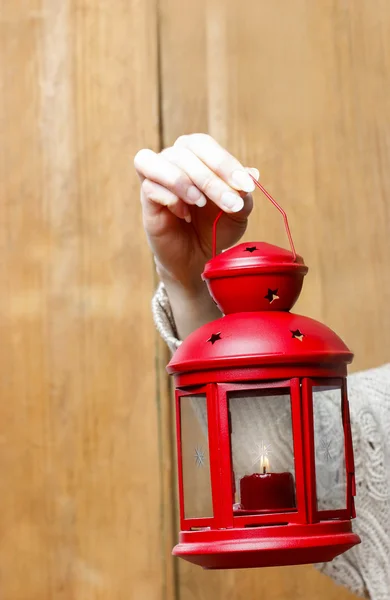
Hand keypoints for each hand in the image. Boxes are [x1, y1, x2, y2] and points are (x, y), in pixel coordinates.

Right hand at [134, 133, 258, 337]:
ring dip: (184, 181)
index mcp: (195, 156)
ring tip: (200, 203)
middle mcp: (173, 161)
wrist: (199, 258)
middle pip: (184, 152)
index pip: (204, 145)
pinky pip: (149, 187)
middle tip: (231, 204)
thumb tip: (252, 174)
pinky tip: (183, 214)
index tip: (245, 185)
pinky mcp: (147, 202)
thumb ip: (243, 192)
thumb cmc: (216, 228)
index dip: (224, 162)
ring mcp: (156, 180)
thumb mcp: (238, 211)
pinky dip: (170, 198)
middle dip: (211, 179)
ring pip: (159, 162)